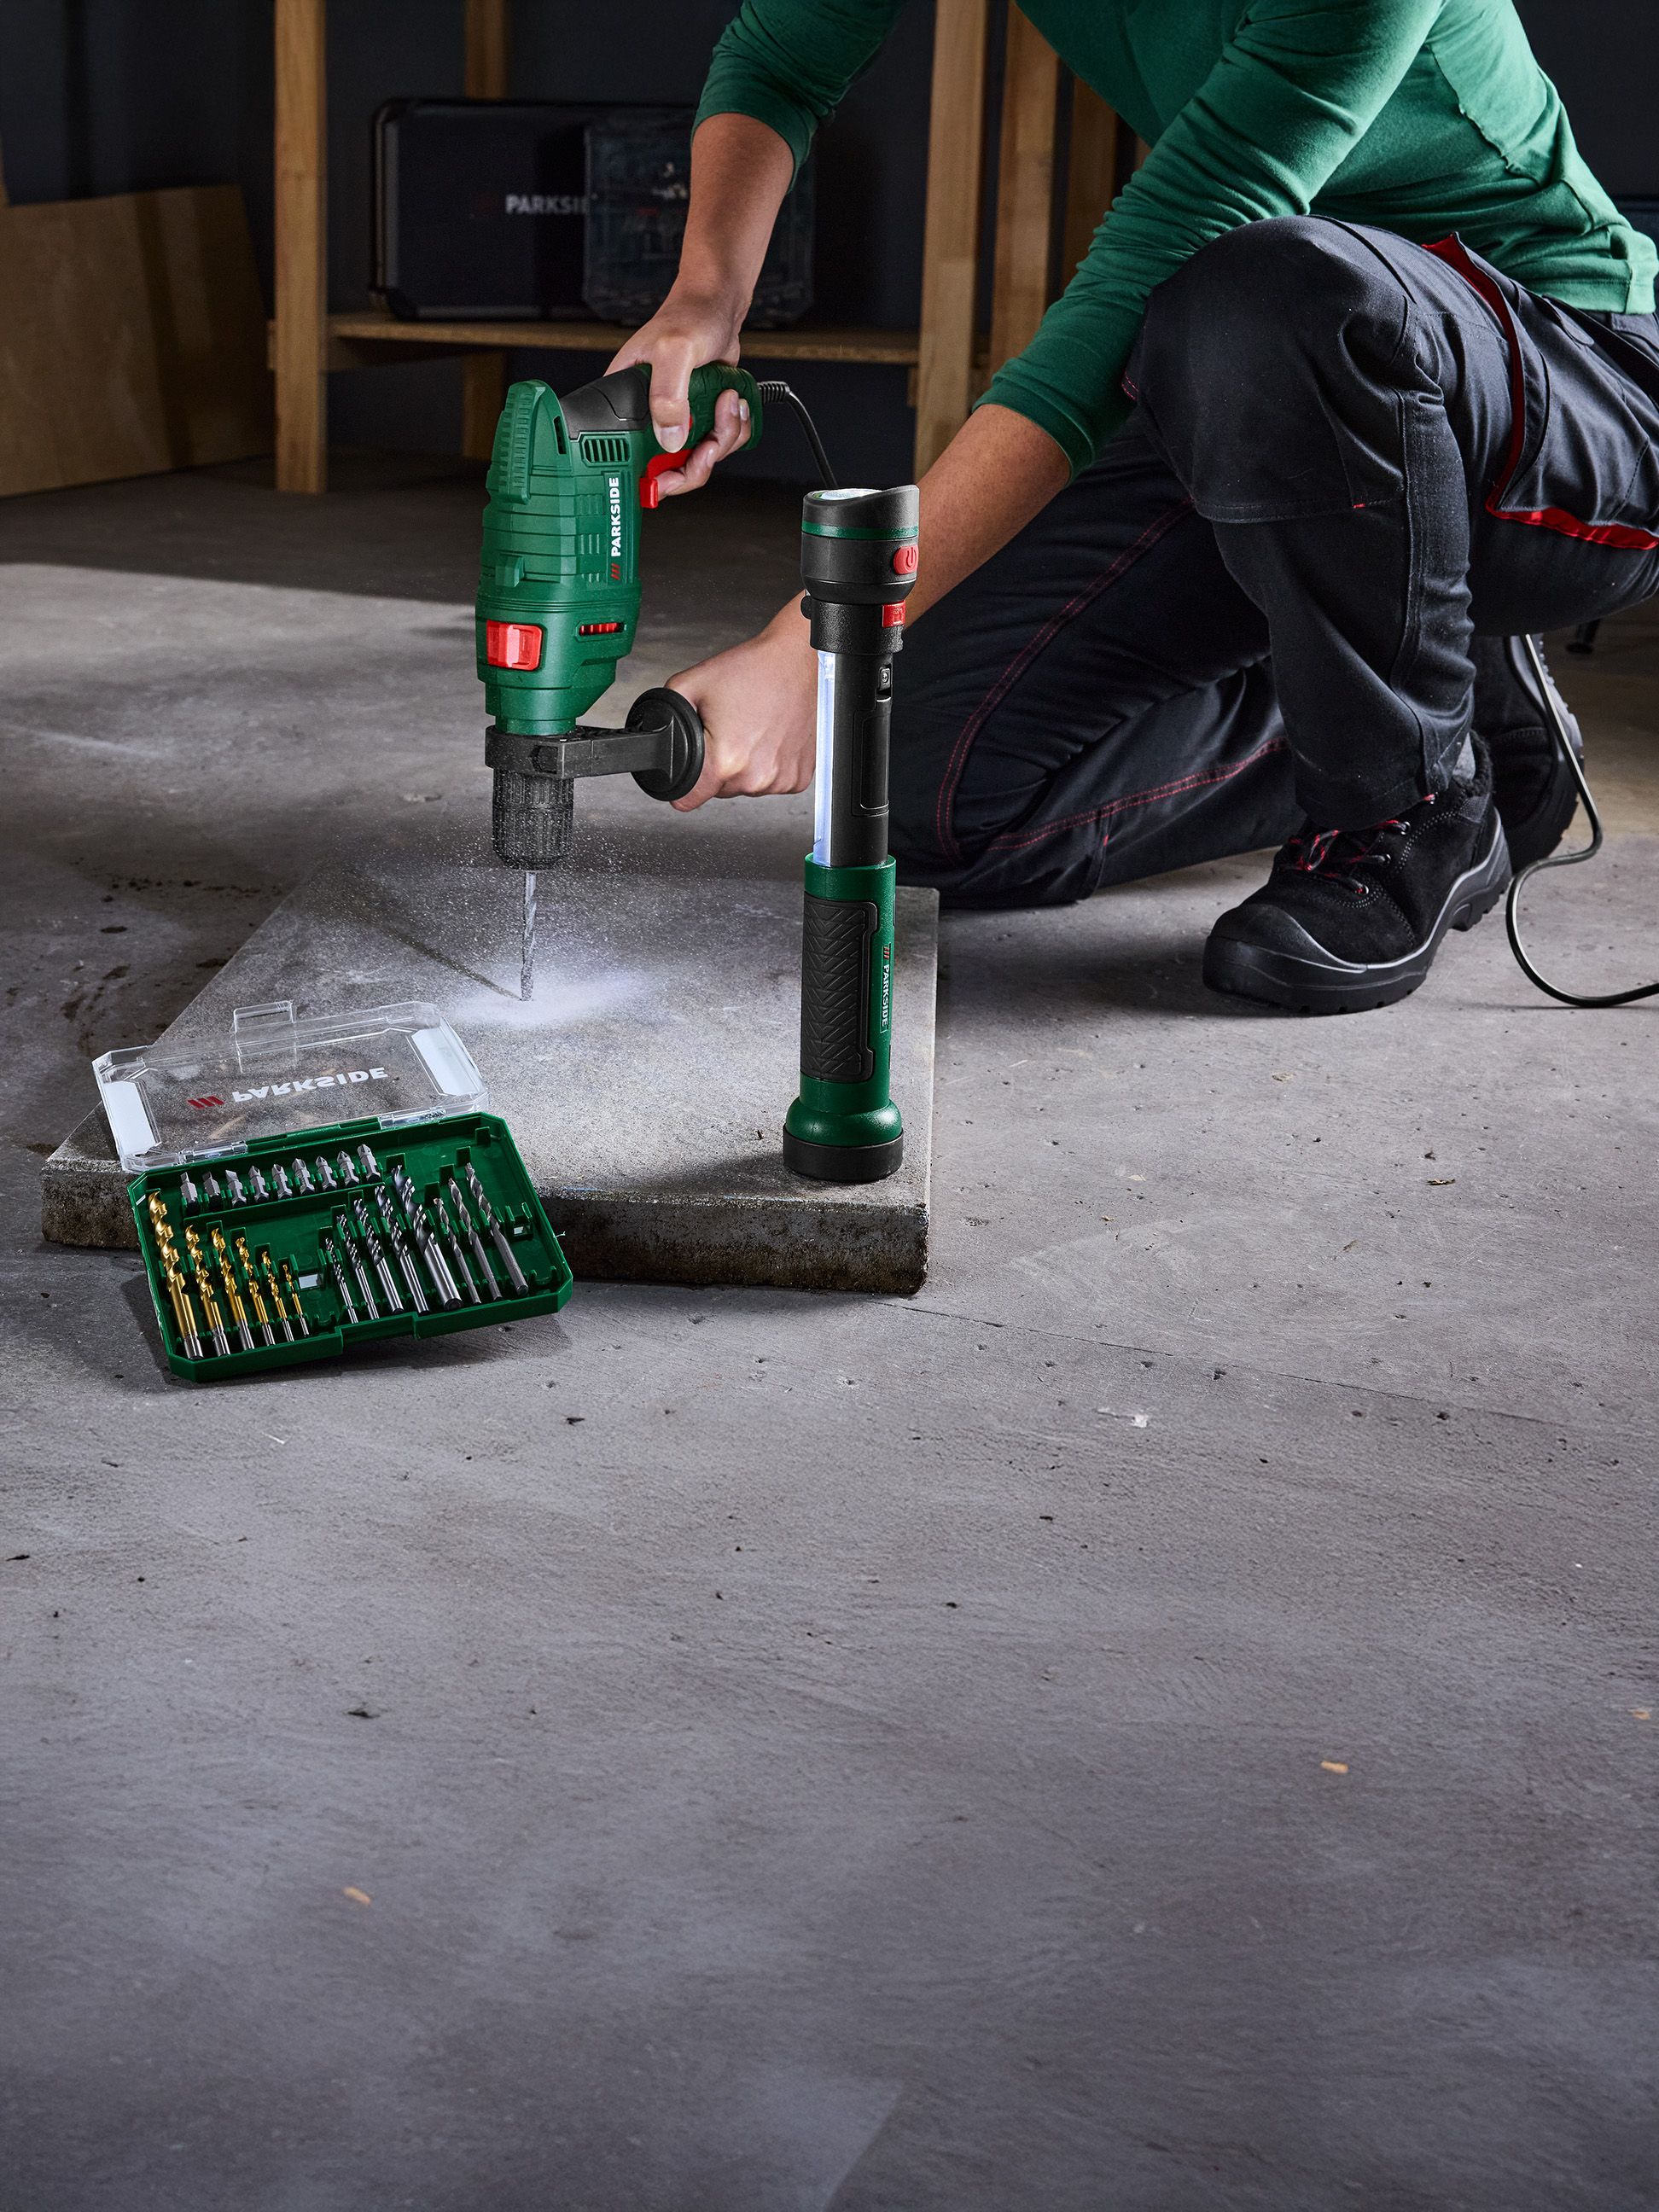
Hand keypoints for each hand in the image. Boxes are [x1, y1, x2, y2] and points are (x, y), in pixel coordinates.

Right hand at [603, 115, 792, 497]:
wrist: (717, 304)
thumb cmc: (689, 316)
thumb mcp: (674, 350)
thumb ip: (668, 393)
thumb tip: (668, 436)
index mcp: (624, 404)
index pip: (629, 460)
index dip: (653, 478)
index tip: (672, 475)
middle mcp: (649, 417)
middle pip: (670, 471)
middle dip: (699, 459)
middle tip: (710, 440)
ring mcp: (677, 420)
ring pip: (700, 458)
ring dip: (723, 437)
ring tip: (725, 402)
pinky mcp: (700, 418)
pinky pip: (719, 443)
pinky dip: (734, 429)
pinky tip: (732, 402)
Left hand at [666, 599, 815, 809]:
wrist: (797, 662)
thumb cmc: (755, 670)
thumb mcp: (691, 684)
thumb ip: (666, 715)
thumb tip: (657, 737)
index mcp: (726, 760)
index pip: (688, 800)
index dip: (683, 787)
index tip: (689, 776)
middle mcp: (756, 777)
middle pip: (719, 791)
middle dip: (717, 767)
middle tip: (728, 732)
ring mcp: (781, 780)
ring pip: (745, 787)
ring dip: (744, 767)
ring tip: (752, 731)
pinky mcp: (799, 778)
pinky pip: (772, 782)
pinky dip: (767, 765)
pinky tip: (770, 739)